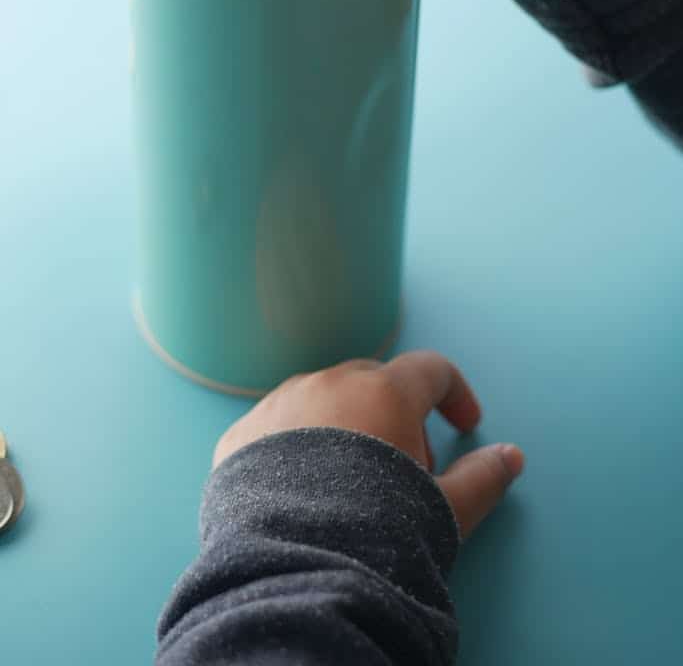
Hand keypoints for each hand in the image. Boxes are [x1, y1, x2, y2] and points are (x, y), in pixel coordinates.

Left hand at [213, 351, 523, 538]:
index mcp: (384, 391)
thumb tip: (510, 456)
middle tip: (405, 468)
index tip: (464, 423)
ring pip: (323, 400)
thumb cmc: (377, 529)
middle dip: (397, 415)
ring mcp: (279, 403)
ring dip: (344, 427)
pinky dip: (296, 446)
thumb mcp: (444, 509)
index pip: (430, 369)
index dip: (454, 393)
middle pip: (375, 381)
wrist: (290, 564)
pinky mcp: (241, 434)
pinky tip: (301, 491)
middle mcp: (330, 383)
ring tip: (350, 484)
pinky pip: (277, 427)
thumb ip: (482, 477)